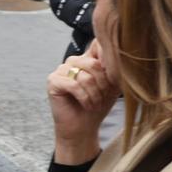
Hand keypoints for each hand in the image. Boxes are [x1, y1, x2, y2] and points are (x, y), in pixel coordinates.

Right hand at [47, 39, 117, 163]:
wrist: (83, 128)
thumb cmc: (98, 106)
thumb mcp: (112, 86)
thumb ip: (115, 70)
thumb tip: (118, 59)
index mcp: (87, 58)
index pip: (97, 44)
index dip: (108, 57)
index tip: (113, 77)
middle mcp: (73, 61)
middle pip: (94, 63)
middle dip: (104, 83)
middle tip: (104, 96)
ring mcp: (61, 70)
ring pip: (85, 76)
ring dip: (95, 94)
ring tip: (96, 104)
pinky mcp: (53, 81)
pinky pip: (74, 85)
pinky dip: (85, 98)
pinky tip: (87, 105)